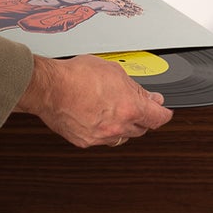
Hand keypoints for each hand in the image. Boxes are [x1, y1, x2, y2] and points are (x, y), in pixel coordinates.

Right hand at [20, 53, 172, 148]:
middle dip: (142, 117)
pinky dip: (103, 130)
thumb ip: (135, 87)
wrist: (48, 88)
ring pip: (122, 136)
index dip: (163, 114)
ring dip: (123, 126)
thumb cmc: (76, 76)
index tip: (163, 111)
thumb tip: (148, 96)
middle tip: (136, 106)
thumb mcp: (114, 72)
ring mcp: (101, 136)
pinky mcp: (85, 141)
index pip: (158, 118)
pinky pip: (101, 139)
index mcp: (130, 108)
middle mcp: (118, 126)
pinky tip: (97, 117)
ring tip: (113, 111)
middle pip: (141, 129)